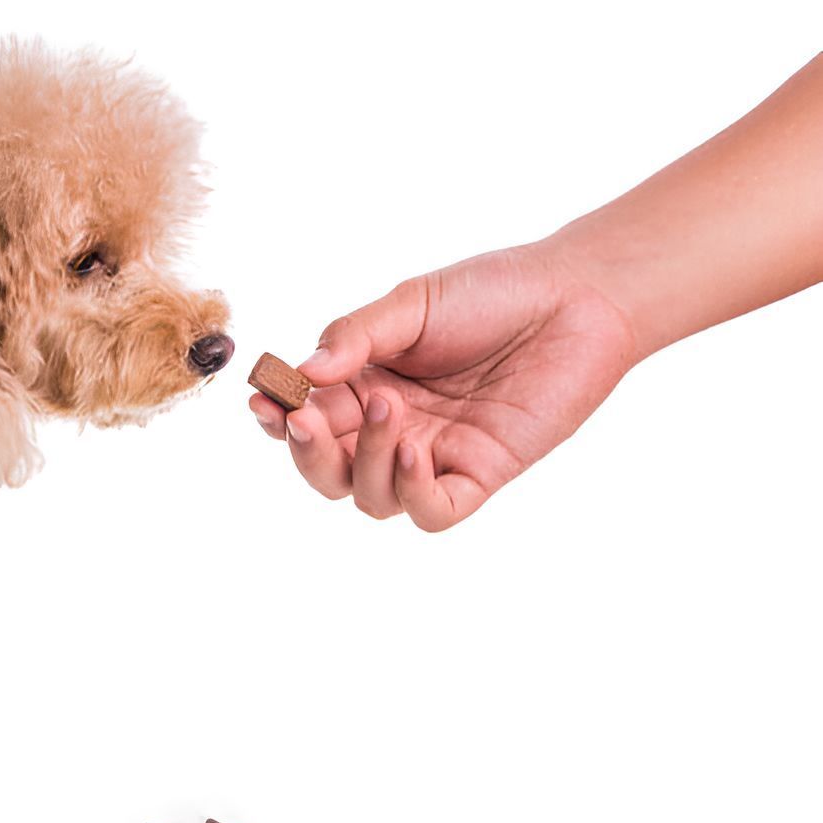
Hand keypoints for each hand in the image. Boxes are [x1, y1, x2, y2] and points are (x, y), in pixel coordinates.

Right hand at [251, 244, 638, 530]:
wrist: (576, 296)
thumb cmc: (494, 292)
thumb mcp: (411, 304)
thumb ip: (355, 336)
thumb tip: (304, 371)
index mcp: (365, 386)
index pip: (307, 419)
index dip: (278, 419)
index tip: (264, 400)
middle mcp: (392, 428)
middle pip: (329, 471)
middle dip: (307, 453)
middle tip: (307, 422)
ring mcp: (434, 455)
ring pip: (371, 495)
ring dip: (365, 460)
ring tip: (389, 408)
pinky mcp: (480, 473)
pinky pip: (432, 511)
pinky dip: (411, 492)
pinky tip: (413, 452)